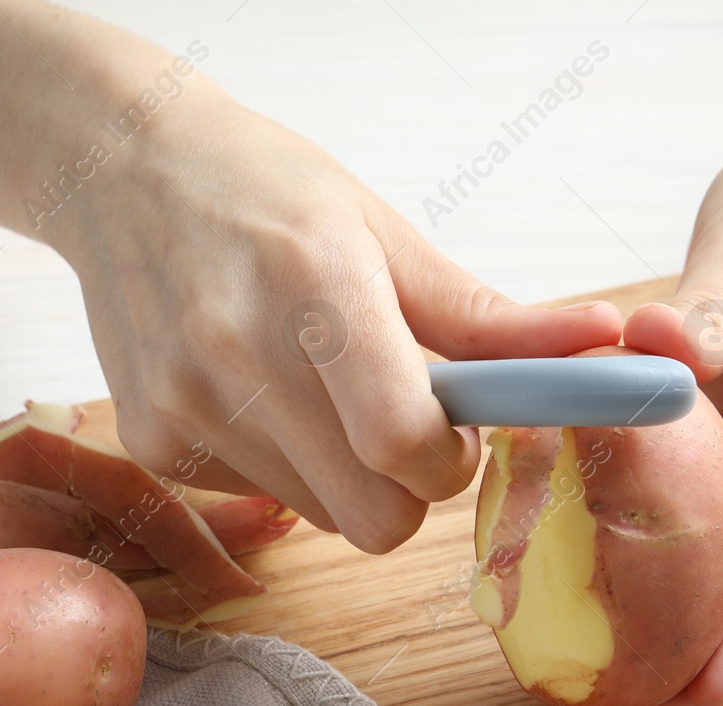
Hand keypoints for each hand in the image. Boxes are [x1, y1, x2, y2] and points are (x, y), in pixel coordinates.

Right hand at [54, 94, 621, 553]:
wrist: (121, 172)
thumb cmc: (269, 194)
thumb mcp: (385, 232)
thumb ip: (488, 316)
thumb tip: (601, 341)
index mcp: (316, 290)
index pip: (404, 444)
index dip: (451, 464)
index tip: (456, 434)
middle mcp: (237, 356)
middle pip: (372, 517)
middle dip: (409, 490)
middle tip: (400, 425)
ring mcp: (183, 407)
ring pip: (322, 516)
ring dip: (346, 476)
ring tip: (320, 389)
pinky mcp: (150, 443)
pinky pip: (262, 499)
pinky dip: (285, 465)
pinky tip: (260, 393)